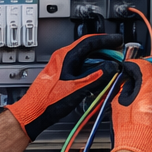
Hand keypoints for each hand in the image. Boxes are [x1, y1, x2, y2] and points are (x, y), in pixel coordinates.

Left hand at [7, 34, 123, 139]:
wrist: (33, 111)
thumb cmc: (49, 101)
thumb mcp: (78, 88)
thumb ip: (97, 76)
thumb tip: (112, 67)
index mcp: (65, 56)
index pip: (89, 41)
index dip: (106, 40)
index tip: (118, 41)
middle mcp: (62, 58)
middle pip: (87, 47)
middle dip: (105, 50)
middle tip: (118, 54)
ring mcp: (60, 66)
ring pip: (84, 57)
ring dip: (99, 60)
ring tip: (112, 65)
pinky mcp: (60, 74)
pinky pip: (80, 66)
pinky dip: (92, 68)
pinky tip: (98, 76)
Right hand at [110, 58, 151, 151]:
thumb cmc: (131, 133)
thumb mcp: (119, 105)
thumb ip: (125, 90)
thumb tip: (127, 86)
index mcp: (149, 87)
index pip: (144, 66)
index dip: (135, 65)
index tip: (131, 67)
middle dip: (146, 79)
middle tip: (135, 85)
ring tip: (142, 102)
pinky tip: (151, 113)